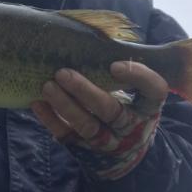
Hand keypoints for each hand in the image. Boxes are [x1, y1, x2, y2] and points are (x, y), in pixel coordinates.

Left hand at [31, 61, 167, 179]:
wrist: (125, 155)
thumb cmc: (130, 110)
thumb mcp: (142, 95)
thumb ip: (134, 71)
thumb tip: (124, 36)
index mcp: (149, 106)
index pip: (153, 90)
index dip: (137, 76)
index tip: (114, 65)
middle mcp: (132, 127)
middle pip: (110, 110)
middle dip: (85, 91)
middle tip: (63, 72)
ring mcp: (108, 142)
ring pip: (86, 126)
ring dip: (64, 105)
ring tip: (47, 86)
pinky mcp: (85, 150)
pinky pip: (67, 136)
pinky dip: (50, 119)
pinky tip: (37, 103)